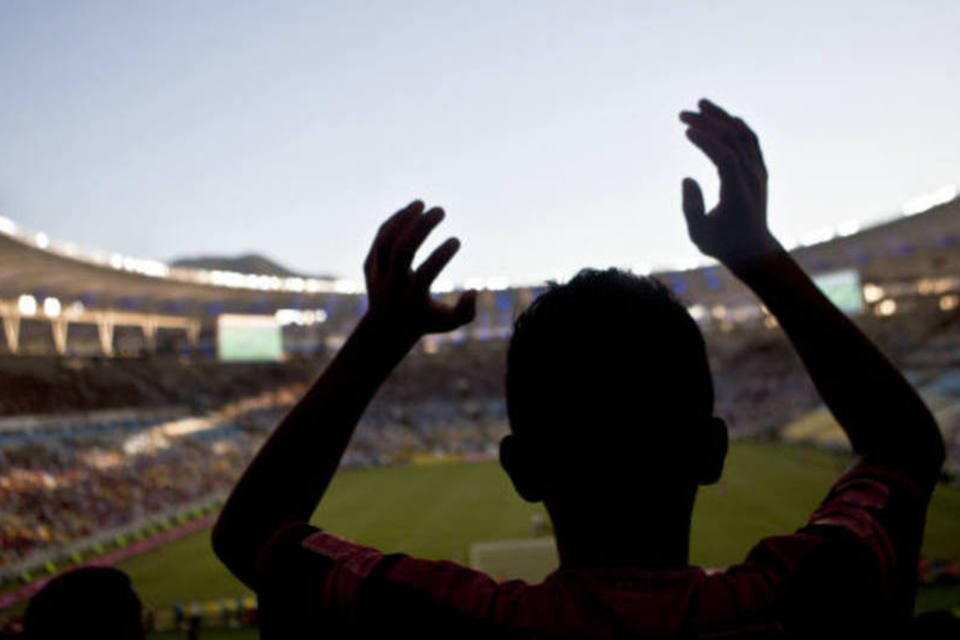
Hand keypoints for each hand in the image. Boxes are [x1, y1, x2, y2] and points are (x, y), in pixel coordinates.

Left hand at [363, 200, 475, 339]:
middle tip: (441, 210)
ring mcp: (377, 274)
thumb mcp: (449, 323)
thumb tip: (473, 291)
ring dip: (404, 219)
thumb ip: (466, 312)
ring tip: (422, 204)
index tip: (457, 240)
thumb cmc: (424, 321)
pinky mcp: (368, 265)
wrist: (385, 329)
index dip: (442, 255)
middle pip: (403, 250)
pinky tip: (409, 211)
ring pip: (387, 241)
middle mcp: (391, 285)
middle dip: (422, 227)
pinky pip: (380, 239)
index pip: (425, 274)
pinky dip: (393, 222)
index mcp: (411, 299)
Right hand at [679, 99, 779, 265]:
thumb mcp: (699, 234)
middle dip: (708, 123)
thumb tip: (687, 178)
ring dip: (722, 117)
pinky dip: (734, 125)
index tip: (685, 131)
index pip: (725, 158)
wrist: (754, 249)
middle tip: (682, 114)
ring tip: (701, 104)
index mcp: (738, 193)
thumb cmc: (722, 243)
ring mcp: (758, 172)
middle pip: (733, 140)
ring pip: (743, 135)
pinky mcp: (759, 169)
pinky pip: (750, 140)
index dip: (706, 141)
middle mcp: (752, 177)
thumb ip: (691, 208)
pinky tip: (719, 119)